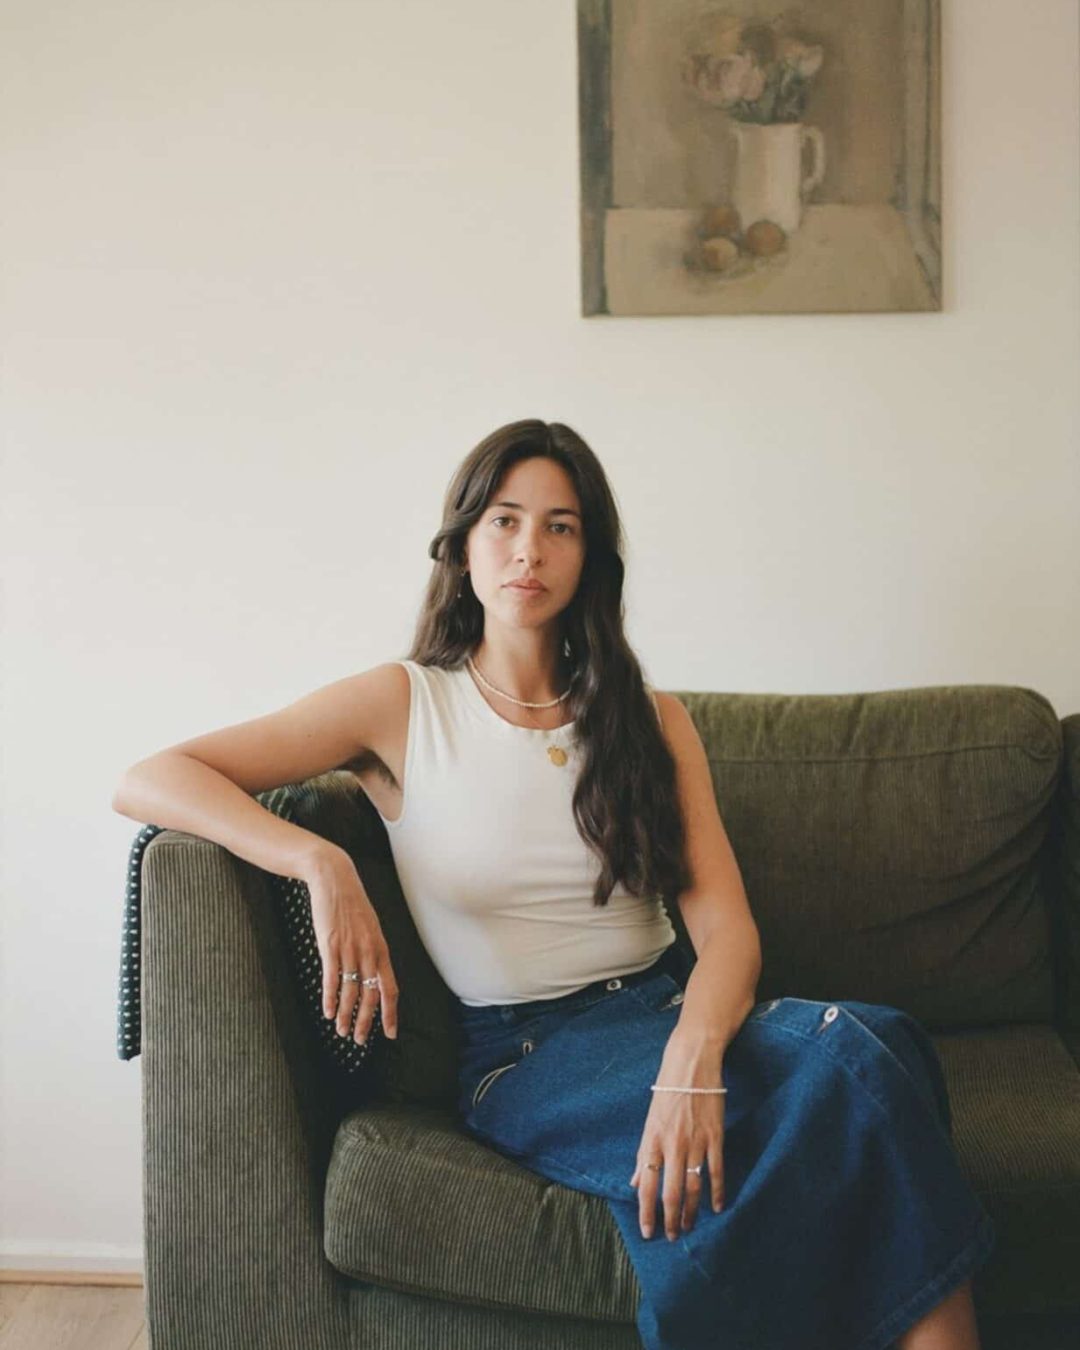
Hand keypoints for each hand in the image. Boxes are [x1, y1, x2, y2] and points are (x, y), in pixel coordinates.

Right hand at [304, 845, 398, 1044]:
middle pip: (371, 995)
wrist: (334, 879)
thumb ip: (372, 951)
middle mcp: (369, 952)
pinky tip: (328, 1012)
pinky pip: (332, 979)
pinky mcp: (330, 945)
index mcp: (381, 948)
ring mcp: (349, 949)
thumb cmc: (351, 905)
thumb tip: (373, 975)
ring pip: (351, 992)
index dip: (390, 1013)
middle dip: (367, 1022)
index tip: (390, 1033)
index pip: (390, 988)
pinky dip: (330, 999)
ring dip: (346, 1016)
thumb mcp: (370, 928)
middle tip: (362, 1041)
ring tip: (342, 1032)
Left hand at [628, 1049, 724, 1239]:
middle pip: (670, 1192)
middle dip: (670, 1219)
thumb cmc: (668, 1091)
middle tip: (672, 1237)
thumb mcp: (650, 1121)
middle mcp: (672, 1144)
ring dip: (690, 1212)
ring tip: (689, 1228)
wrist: (691, 1063)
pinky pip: (716, 1170)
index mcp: (652, 1140)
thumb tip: (635, 1182)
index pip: (647, 1185)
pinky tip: (717, 1208)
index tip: (647, 1232)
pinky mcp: (715, 1136)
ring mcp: (695, 1141)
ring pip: (692, 1186)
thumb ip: (644, 1154)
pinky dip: (717, 1192)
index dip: (646, 1211)